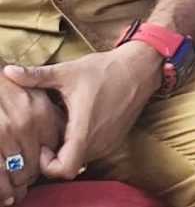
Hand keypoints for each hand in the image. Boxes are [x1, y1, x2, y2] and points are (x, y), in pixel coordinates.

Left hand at [2, 44, 155, 182]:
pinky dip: (82, 145)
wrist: (141, 67)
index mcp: (85, 130)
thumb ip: (37, 76)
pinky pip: (93, 152)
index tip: (43, 145)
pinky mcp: (116, 139)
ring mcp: (109, 142)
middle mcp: (99, 142)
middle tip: (48, 136)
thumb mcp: (68, 72)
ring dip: (69, 150)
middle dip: (55, 156)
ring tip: (63, 128)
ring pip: (81, 160)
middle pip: (70, 166)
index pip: (63, 168)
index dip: (47, 164)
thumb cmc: (106, 70)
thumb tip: (10, 72)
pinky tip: (78, 125)